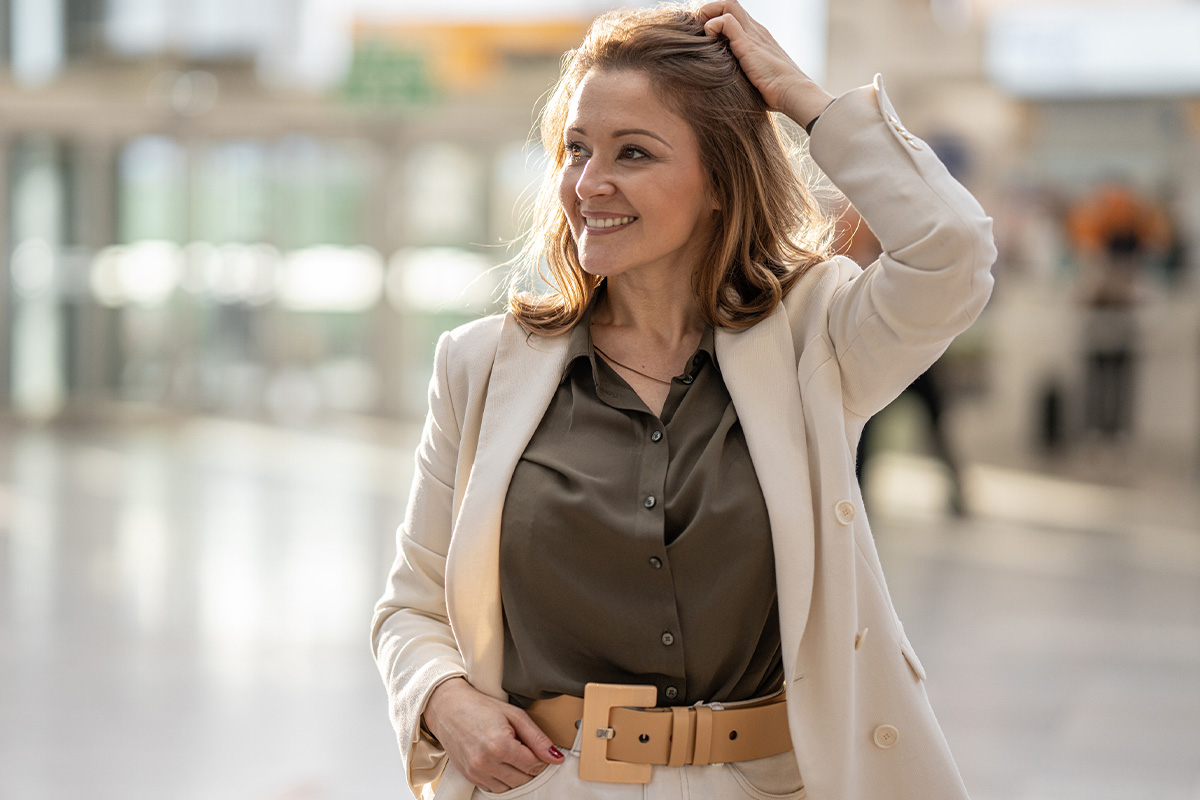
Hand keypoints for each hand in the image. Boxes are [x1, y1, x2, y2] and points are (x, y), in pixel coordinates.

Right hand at [423, 677, 564, 792]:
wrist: (448, 709)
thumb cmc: (481, 707)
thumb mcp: (514, 715)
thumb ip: (537, 738)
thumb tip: (556, 757)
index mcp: (500, 745)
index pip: (534, 765)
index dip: (542, 758)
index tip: (539, 749)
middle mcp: (486, 762)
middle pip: (524, 779)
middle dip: (531, 768)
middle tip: (527, 750)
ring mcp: (476, 772)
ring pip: (511, 787)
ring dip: (518, 775)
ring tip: (513, 755)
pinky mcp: (470, 777)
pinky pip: (495, 789)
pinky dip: (503, 780)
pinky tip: (502, 762)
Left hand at [698, 0, 834, 127]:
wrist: (793, 93)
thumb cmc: (776, 92)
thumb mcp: (756, 78)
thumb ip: (744, 73)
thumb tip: (729, 84)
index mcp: (758, 37)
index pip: (735, 15)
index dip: (717, 18)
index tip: (706, 34)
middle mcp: (756, 30)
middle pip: (730, 4)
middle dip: (711, 10)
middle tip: (699, 28)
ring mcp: (753, 35)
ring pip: (728, 6)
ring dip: (709, 13)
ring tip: (701, 30)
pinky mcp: (748, 44)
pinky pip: (725, 22)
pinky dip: (712, 27)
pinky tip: (709, 42)